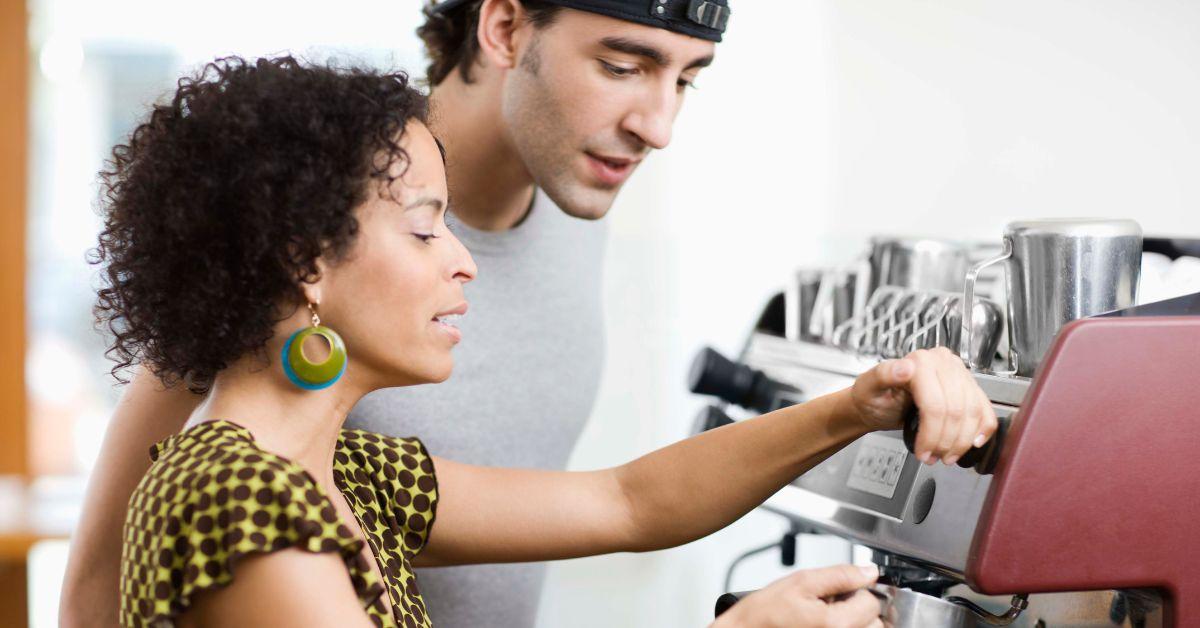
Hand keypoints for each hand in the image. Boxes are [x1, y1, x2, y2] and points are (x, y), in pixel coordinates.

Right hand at [711, 564, 883, 627]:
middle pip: (875, 622)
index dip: (857, 589)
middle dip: (858, 607)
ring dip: (854, 620)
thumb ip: (839, 575)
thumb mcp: (800, 582)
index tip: (840, 589)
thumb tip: (868, 572)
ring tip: (828, 615)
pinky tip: (824, 625)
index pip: (872, 601)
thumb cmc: (765, 615)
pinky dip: (843, 627)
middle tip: (832, 602)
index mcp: (837, 624)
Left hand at [849, 347, 997, 464]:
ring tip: (946, 456)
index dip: (931, 434)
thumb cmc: (872, 396)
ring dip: (962, 441)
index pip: (935, 404)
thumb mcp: (868, 386)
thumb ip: (882, 375)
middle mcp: (943, 363)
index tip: (922, 452)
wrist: (877, 403)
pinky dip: (983, 429)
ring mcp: (959, 374)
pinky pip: (984, 409)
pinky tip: (974, 442)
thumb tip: (904, 368)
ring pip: (973, 413)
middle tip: (932, 458)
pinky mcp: (969, 387)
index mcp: (921, 361)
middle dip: (945, 441)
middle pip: (956, 411)